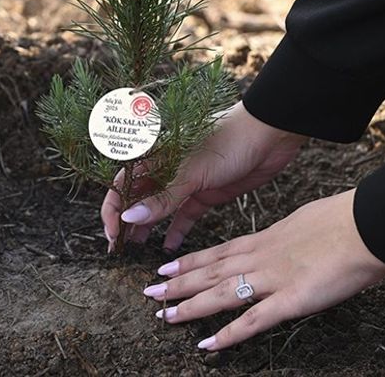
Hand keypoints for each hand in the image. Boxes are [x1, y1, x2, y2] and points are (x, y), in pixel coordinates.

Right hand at [102, 101, 307, 250]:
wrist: (270, 134)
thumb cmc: (228, 140)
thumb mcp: (192, 172)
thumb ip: (163, 198)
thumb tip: (130, 217)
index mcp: (156, 156)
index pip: (123, 184)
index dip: (113, 209)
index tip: (113, 234)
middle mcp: (167, 169)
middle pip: (138, 199)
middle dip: (127, 223)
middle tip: (119, 249)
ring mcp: (187, 183)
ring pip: (159, 209)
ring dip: (148, 228)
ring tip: (137, 250)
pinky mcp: (207, 193)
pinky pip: (185, 215)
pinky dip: (177, 230)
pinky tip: (169, 247)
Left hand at [142, 189, 384, 350]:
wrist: (367, 226)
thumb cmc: (345, 220)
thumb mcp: (307, 221)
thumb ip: (291, 236)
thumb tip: (290, 241)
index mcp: (266, 238)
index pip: (218, 251)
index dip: (190, 260)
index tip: (167, 266)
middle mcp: (261, 257)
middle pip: (210, 271)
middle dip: (178, 283)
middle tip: (150, 291)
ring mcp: (273, 278)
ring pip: (221, 293)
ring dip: (190, 306)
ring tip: (164, 315)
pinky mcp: (290, 300)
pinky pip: (253, 321)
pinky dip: (228, 335)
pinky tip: (207, 345)